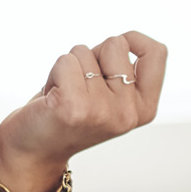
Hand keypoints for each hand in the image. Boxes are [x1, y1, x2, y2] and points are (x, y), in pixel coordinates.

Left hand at [0, 31, 167, 191]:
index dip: (133, 39)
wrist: (34, 152)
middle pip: (115, 44)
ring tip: (63, 95)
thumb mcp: (107, 94)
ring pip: (83, 52)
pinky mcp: (73, 107)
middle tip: (78, 85)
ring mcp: (102, 111)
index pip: (157, 53)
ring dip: (67, 68)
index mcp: (144, 108)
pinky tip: (51, 98)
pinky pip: (64, 61)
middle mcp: (128, 113)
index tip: (109, 51)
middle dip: (91, 55)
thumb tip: (122, 40)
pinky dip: (52, 73)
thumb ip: (119, 70)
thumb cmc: (68, 113)